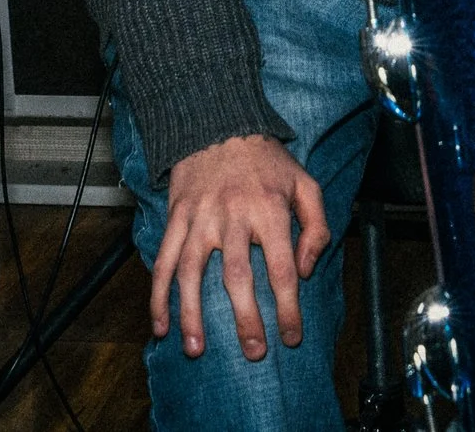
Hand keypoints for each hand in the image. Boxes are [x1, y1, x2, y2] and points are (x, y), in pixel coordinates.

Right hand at [151, 133, 329, 361]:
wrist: (219, 123)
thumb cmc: (267, 161)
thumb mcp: (305, 184)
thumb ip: (316, 227)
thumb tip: (305, 270)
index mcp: (269, 210)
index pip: (281, 269)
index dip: (288, 308)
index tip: (291, 337)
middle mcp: (233, 216)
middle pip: (238, 277)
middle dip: (245, 320)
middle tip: (253, 352)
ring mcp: (200, 218)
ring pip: (192, 273)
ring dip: (192, 314)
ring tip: (195, 348)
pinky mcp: (176, 218)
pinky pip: (164, 260)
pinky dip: (158, 294)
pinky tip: (160, 323)